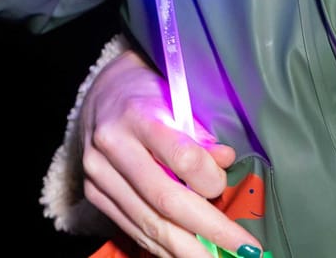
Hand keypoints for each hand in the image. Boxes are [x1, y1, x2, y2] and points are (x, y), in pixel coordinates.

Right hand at [78, 46, 251, 256]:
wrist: (102, 93)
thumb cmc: (150, 93)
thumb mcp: (179, 98)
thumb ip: (201, 133)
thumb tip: (226, 160)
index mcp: (138, 115)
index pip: (180, 157)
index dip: (209, 179)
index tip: (225, 186)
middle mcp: (113, 147)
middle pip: (165, 199)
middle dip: (207, 229)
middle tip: (241, 249)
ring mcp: (99, 174)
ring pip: (147, 221)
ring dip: (185, 249)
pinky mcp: (94, 193)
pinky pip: (131, 227)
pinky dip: (160, 245)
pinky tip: (184, 254)